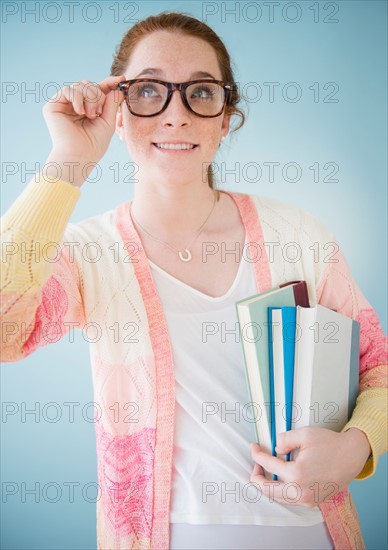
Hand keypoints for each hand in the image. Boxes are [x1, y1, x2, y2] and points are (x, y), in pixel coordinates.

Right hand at [42, 76, 125, 169]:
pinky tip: (80, 111)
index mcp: (88, 109)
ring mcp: (64, 105)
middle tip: (98, 113)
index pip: (98, 90)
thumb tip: (117, 87)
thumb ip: (112, 104)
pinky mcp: (53, 105)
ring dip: (89, 98)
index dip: (109, 83)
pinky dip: (77, 97)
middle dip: (98, 95)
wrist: (79, 155)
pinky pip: (68, 89)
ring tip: (90, 115)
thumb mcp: (108, 122)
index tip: (121, 79)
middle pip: (90, 85)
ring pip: (80, 85)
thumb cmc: (94, 144)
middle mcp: (76, 105)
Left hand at [250, 427, 370, 507]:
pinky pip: (290, 499)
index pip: (269, 466)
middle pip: (267, 490)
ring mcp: (307, 499)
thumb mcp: (304, 434)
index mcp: (297, 474)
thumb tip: (275, 449)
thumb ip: (284, 440)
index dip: (257, 455)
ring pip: (278, 498)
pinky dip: (280, 490)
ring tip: (266, 470)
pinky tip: (280, 478)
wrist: (352, 455)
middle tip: (256, 463)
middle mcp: (301, 491)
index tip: (253, 447)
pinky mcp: (313, 501)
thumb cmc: (330, 444)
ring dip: (268, 485)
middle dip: (257, 477)